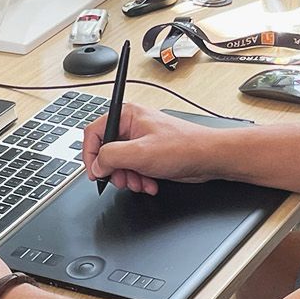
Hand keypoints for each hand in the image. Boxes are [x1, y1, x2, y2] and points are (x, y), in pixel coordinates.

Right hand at [82, 104, 221, 195]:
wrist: (209, 157)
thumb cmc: (184, 146)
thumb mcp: (140, 153)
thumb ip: (111, 157)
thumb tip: (96, 164)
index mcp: (127, 115)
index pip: (95, 132)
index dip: (90, 154)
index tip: (94, 171)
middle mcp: (132, 126)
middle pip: (106, 151)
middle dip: (114, 170)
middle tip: (122, 180)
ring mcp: (141, 141)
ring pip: (120, 164)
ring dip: (128, 178)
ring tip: (140, 182)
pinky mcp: (149, 155)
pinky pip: (133, 170)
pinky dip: (139, 180)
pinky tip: (150, 183)